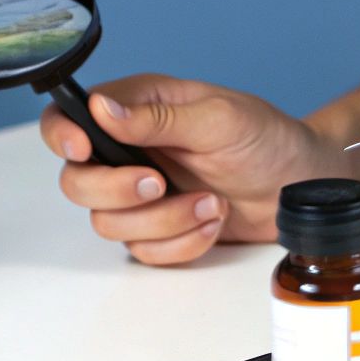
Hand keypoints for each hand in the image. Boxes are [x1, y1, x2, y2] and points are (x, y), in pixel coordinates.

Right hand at [39, 74, 334, 264]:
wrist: (299, 187)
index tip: (82, 150)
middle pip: (76, 182)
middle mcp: (128, 151)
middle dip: (118, 191)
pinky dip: (180, 243)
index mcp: (135, 109)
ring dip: (163, 221)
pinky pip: (143, 251)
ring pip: (108, 223)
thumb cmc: (266, 139)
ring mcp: (140, 195)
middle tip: (160, 184)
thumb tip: (103, 110)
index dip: (61, 136)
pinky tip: (212, 222)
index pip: (67, 117)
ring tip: (211, 203)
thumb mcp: (219, 118)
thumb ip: (158, 118)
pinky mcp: (158, 230)